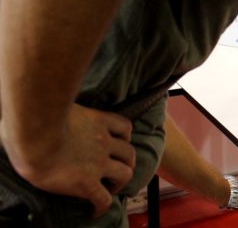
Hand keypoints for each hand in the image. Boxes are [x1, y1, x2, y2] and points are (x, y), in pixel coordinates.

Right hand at [2, 104, 134, 216]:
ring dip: (120, 182)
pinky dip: (102, 206)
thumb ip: (55, 110)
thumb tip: (27, 113)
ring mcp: (98, 163)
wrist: (34, 137)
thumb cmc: (34, 118)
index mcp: (98, 121)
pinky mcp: (87, 183)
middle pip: (129, 153)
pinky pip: (103, 199)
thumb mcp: (55, 107)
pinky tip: (95, 211)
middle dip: (126, 162)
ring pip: (125, 174)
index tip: (118, 143)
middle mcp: (103, 142)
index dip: (124, 138)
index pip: (124, 127)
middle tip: (115, 170)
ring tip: (110, 189)